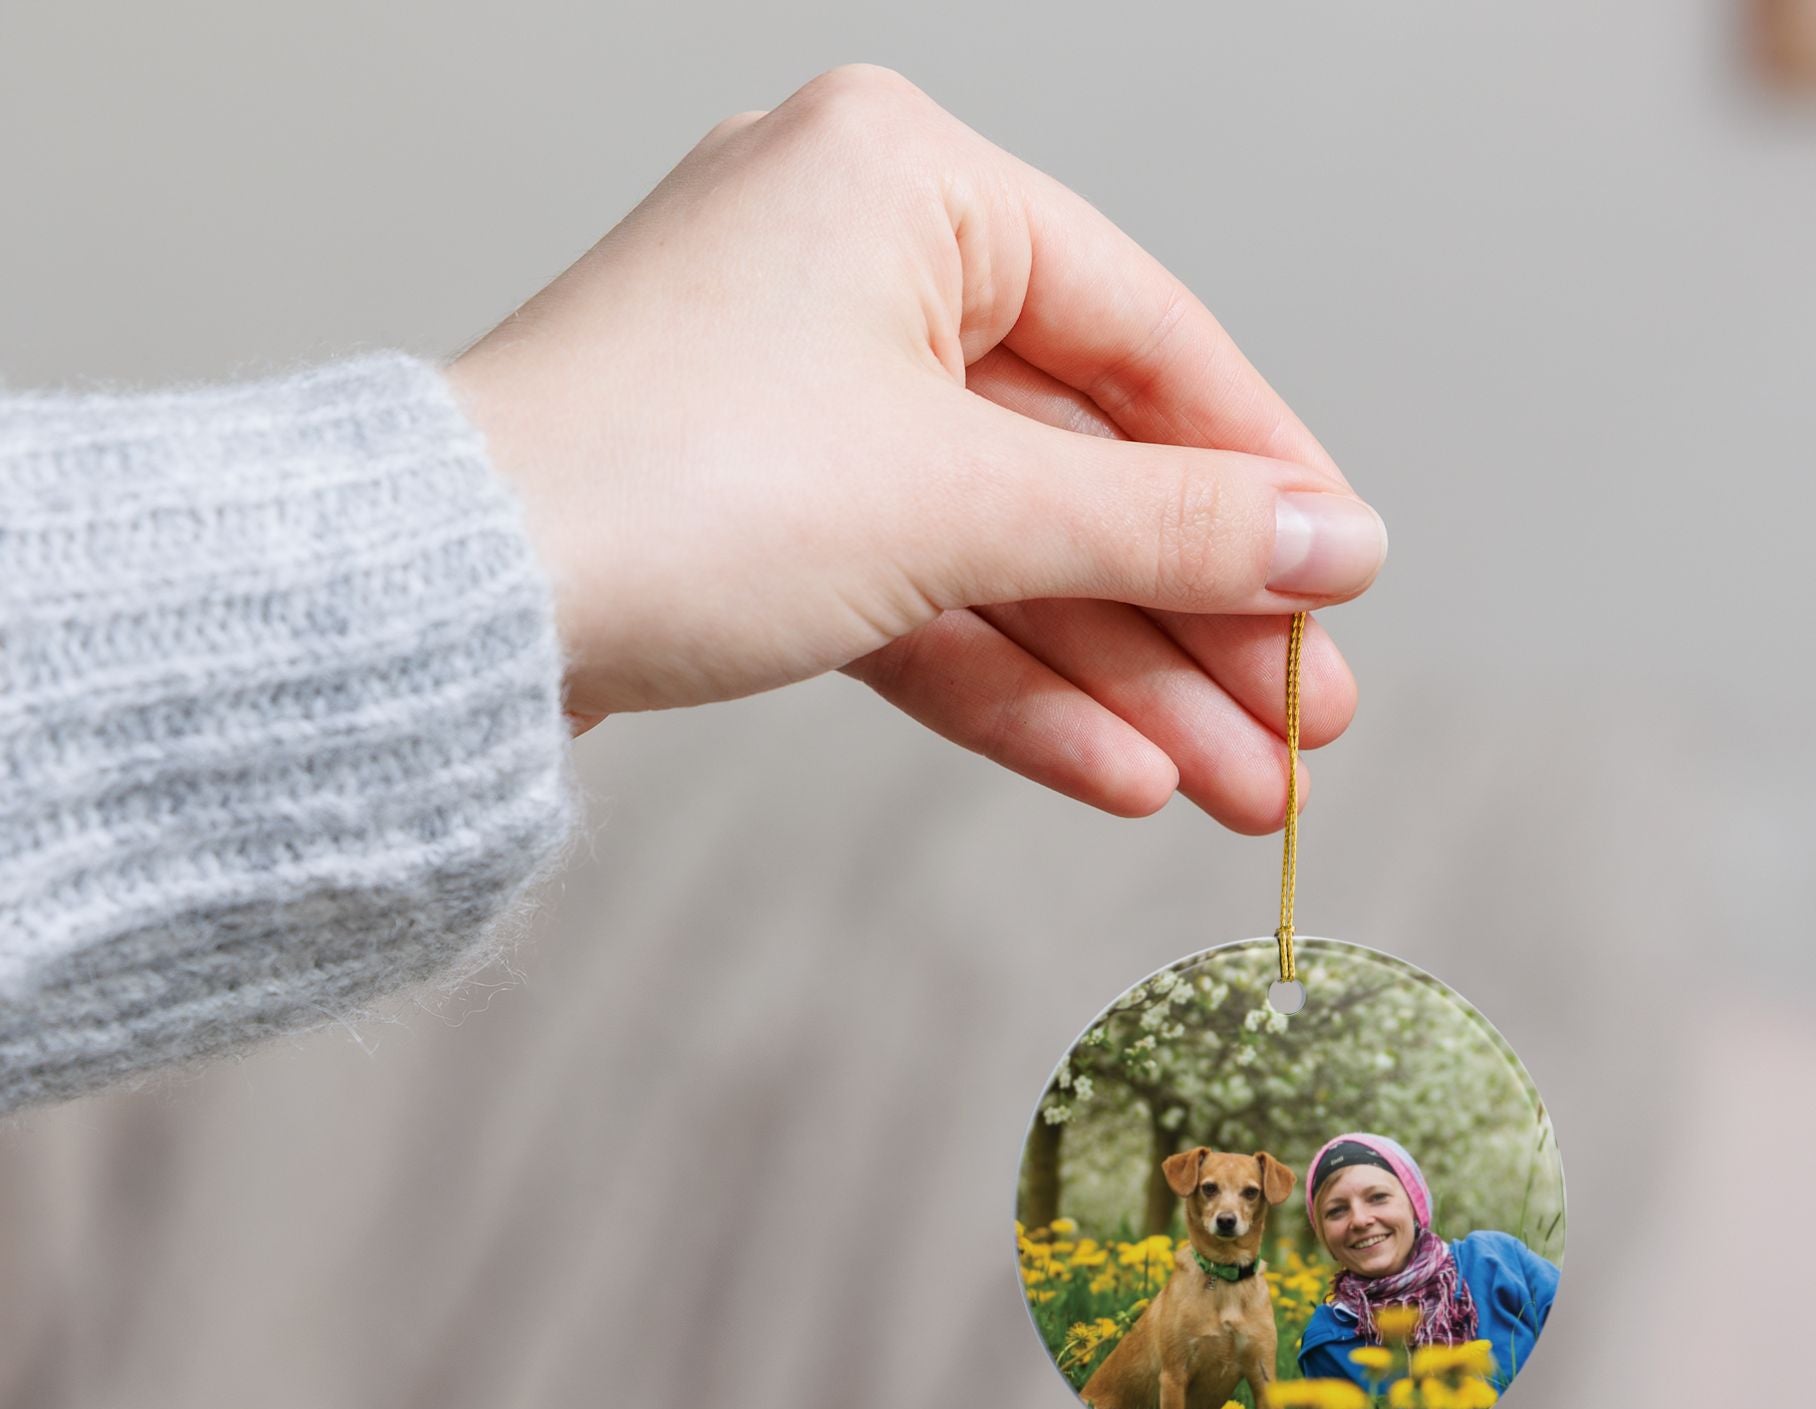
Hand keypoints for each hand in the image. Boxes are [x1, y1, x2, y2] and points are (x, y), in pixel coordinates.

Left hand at [447, 64, 1384, 830]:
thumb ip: (1164, 526)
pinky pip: (922, 603)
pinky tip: (1121, 775)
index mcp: (904, 185)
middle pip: (1080, 469)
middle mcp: (854, 275)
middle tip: (1303, 731)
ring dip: (1124, 683)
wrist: (445, 616)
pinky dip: (1014, 690)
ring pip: (1007, 557)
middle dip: (1196, 621)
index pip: (1145, 337)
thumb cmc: (673, 486)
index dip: (1260, 475)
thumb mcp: (962, 501)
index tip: (1345, 584)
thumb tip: (1335, 544)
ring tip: (1240, 790)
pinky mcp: (762, 522)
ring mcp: (802, 406)